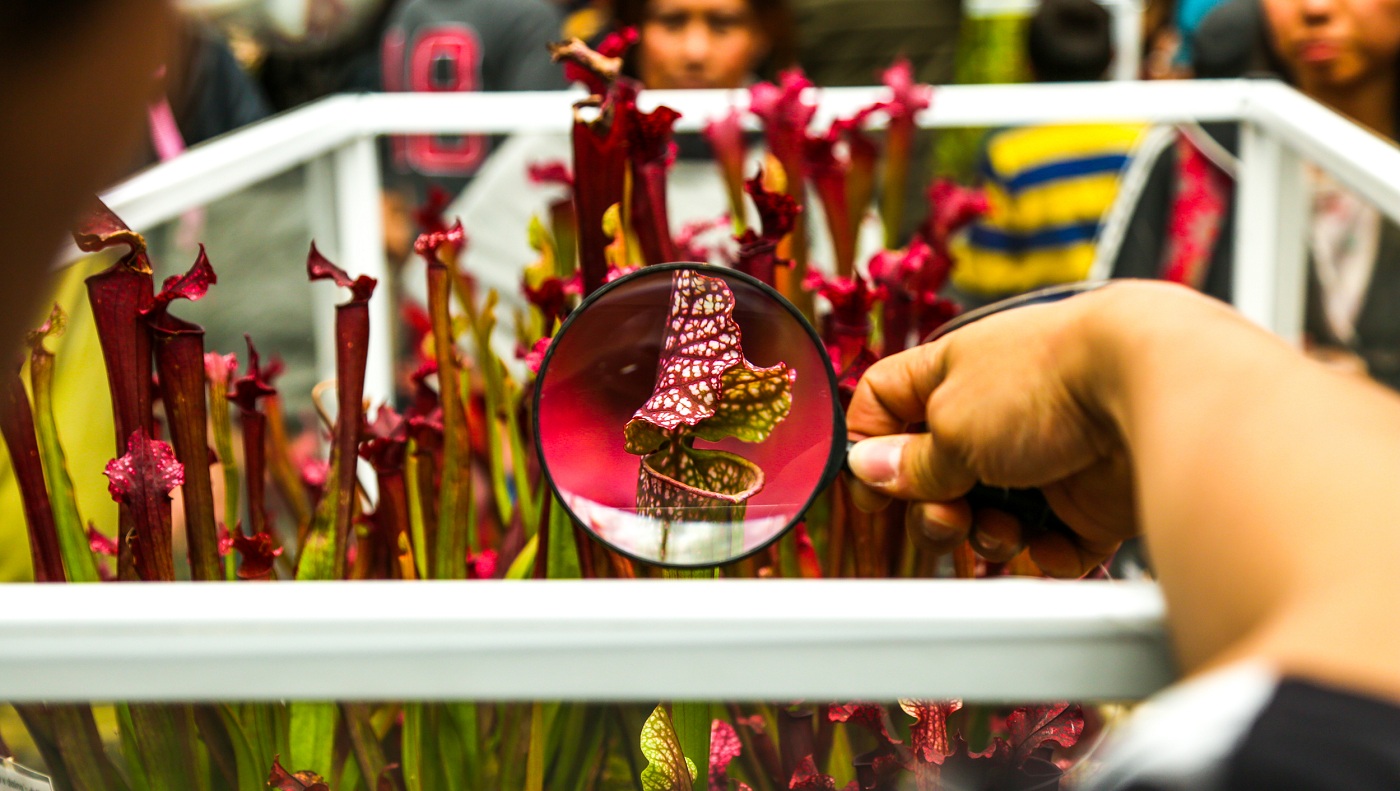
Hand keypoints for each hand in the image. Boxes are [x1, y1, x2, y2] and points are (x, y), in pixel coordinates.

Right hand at [845, 293, 1137, 576]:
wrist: (1147, 389)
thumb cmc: (1048, 379)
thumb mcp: (953, 423)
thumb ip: (911, 460)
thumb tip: (871, 468)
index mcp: (949, 376)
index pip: (884, 406)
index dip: (870, 450)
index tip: (872, 490)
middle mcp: (993, 416)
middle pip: (936, 479)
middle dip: (934, 511)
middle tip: (950, 516)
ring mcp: (1041, 458)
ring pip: (989, 519)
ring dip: (990, 536)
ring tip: (1010, 529)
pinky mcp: (1088, 500)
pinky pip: (1051, 544)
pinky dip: (1048, 552)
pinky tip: (1054, 540)